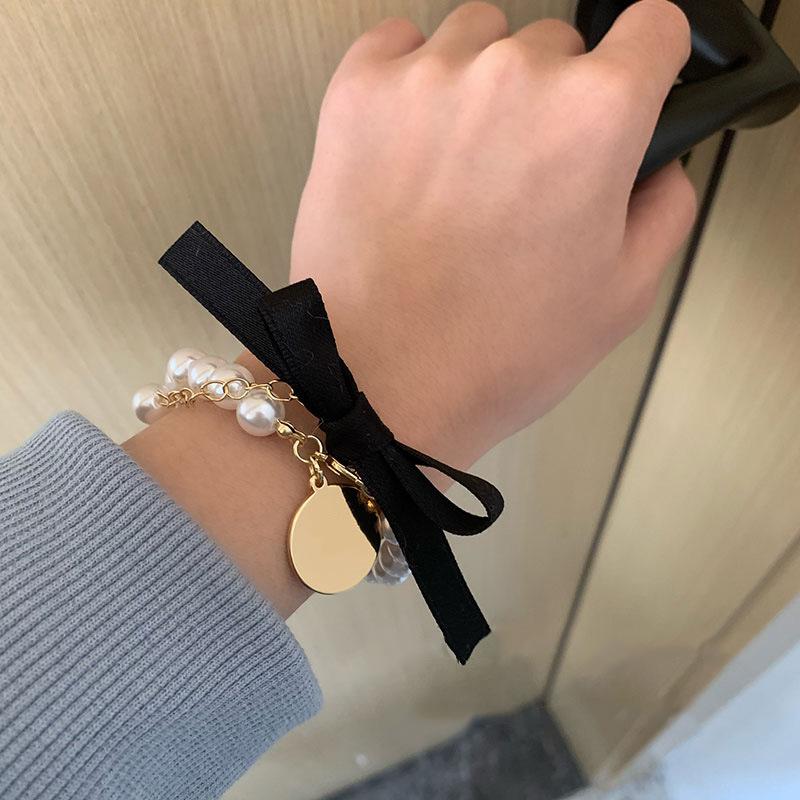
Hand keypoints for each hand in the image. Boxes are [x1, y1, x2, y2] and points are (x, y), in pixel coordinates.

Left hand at [290, 0, 696, 467]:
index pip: (654, 27)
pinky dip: (413, 82)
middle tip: (523, 178)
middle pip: (559, 45)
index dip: (647, 65)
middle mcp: (514, 77)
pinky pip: (402, 46)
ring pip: (480, 39)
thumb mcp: (623, 296)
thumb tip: (659, 166)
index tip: (629, 89)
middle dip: (554, 101)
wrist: (379, 380)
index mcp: (594, 118)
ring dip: (483, 88)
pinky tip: (414, 146)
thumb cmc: (491, 350)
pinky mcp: (358, 92)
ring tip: (460, 170)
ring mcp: (428, 77)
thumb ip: (666, 207)